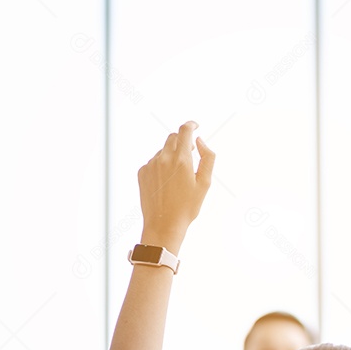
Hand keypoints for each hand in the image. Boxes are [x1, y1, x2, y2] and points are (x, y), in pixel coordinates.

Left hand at [137, 121, 215, 252]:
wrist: (163, 225)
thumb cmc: (187, 206)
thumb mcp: (205, 183)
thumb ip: (207, 158)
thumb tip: (200, 141)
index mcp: (181, 160)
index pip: (185, 130)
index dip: (191, 125)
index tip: (195, 126)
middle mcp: (164, 158)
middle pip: (173, 137)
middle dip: (182, 140)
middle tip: (190, 153)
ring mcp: (151, 164)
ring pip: (163, 150)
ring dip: (172, 155)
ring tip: (178, 177)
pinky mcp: (142, 172)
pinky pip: (154, 161)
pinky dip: (162, 165)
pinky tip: (167, 182)